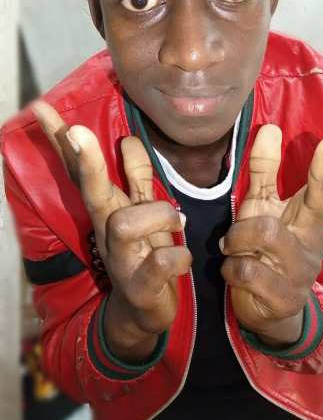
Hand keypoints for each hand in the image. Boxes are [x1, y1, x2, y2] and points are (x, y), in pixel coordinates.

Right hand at [32, 101, 191, 362]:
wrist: (143, 311)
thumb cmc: (144, 253)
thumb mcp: (142, 211)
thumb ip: (137, 177)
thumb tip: (129, 139)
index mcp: (109, 209)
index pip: (81, 170)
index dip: (63, 141)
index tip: (42, 108)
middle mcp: (108, 231)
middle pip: (92, 193)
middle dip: (86, 163)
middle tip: (75, 131)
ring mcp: (121, 260)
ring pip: (127, 225)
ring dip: (159, 216)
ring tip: (177, 222)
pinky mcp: (140, 286)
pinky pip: (159, 264)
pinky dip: (176, 257)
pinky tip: (182, 258)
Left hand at [220, 106, 322, 345]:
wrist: (266, 310)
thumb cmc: (264, 250)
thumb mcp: (261, 206)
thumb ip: (264, 170)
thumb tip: (269, 128)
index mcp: (312, 211)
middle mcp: (314, 235)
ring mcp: (304, 267)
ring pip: (265, 232)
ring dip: (239, 236)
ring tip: (234, 247)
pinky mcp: (286, 296)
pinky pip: (247, 270)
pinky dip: (231, 269)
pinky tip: (235, 273)